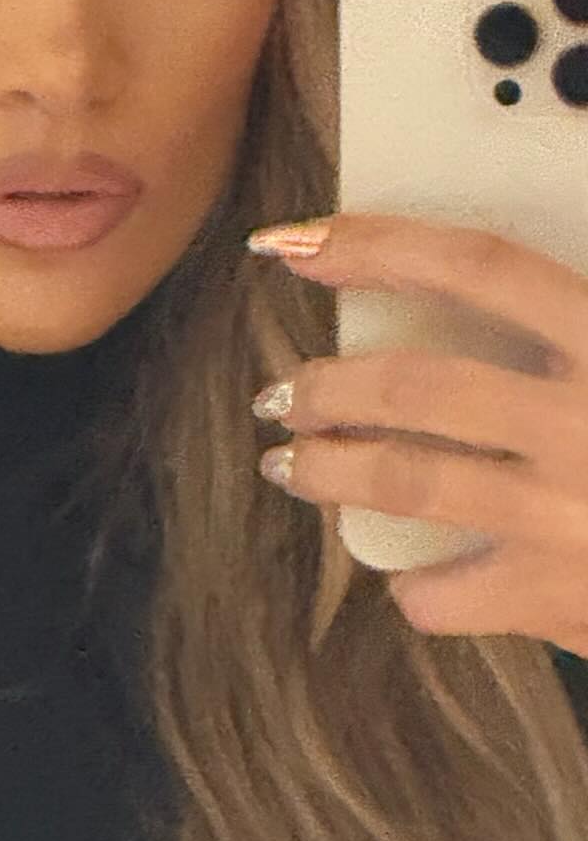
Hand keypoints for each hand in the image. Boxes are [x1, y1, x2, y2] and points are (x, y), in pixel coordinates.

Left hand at [245, 213, 587, 656]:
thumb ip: (575, 329)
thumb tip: (488, 287)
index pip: (477, 267)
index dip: (377, 246)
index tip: (296, 242)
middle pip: (416, 384)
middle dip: (328, 385)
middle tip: (282, 392)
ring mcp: (570, 513)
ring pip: (407, 483)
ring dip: (330, 472)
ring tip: (289, 467)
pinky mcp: (563, 597)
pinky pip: (451, 596)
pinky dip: (419, 592)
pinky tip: (412, 586)